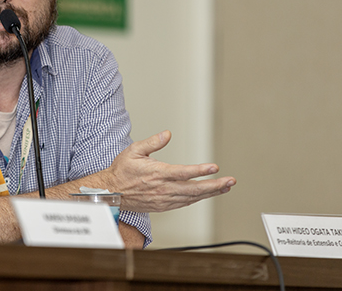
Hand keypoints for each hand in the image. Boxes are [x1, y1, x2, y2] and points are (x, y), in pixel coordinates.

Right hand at [103, 130, 235, 212]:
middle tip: (230, 181)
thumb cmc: (122, 170)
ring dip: (210, 193)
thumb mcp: (134, 150)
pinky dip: (197, 199)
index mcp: (157, 173)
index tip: (215, 167)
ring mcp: (164, 199)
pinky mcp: (163, 206)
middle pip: (194, 189)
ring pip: (192, 198)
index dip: (200, 170)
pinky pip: (185, 203)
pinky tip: (206, 194)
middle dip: (214, 185)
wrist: (111, 192)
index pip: (183, 172)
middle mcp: (163, 188)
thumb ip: (152, 142)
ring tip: (225, 187)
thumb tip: (168, 134)